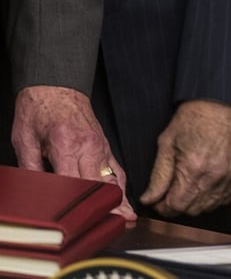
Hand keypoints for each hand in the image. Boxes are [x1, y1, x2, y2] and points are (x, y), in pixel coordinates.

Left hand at [12, 86, 135, 219]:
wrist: (56, 86)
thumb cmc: (39, 109)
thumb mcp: (24, 139)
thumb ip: (29, 168)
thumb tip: (34, 193)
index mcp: (66, 144)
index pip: (75, 181)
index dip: (80, 202)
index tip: (85, 219)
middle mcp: (88, 146)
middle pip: (100, 183)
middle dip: (109, 205)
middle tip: (117, 223)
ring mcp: (100, 146)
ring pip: (112, 177)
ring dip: (120, 198)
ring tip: (127, 217)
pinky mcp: (104, 146)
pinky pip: (116, 168)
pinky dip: (121, 185)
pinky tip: (124, 199)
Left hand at [140, 100, 230, 216]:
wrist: (224, 105)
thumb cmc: (194, 119)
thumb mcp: (167, 143)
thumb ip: (158, 176)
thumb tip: (148, 199)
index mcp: (193, 169)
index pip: (175, 206)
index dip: (163, 206)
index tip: (158, 200)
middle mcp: (214, 177)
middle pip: (191, 210)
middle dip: (178, 205)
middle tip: (172, 192)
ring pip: (209, 207)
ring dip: (196, 202)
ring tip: (190, 185)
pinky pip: (224, 198)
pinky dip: (213, 196)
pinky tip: (206, 183)